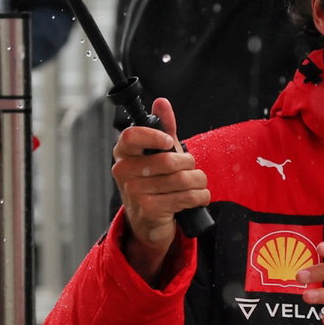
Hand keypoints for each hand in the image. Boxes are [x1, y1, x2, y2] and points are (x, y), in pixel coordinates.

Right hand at [112, 97, 209, 281]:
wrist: (148, 222)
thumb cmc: (155, 182)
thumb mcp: (157, 154)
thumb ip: (162, 128)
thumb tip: (161, 102)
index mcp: (123, 153)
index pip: (131, 136)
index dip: (154, 136)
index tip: (169, 141)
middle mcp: (123, 172)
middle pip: (167, 160)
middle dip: (189, 163)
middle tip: (191, 168)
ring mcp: (134, 192)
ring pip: (181, 179)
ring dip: (199, 181)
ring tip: (198, 183)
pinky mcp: (149, 210)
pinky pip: (186, 197)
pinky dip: (200, 196)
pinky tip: (199, 196)